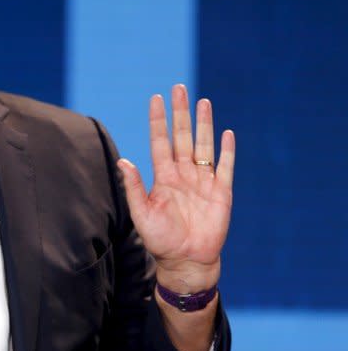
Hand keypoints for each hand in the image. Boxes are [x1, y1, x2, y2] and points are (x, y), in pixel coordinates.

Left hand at [116, 84, 234, 293]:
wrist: (186, 261)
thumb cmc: (160, 240)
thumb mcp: (142, 213)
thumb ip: (133, 188)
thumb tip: (122, 162)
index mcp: (163, 177)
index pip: (160, 142)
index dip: (158, 121)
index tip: (155, 98)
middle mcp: (183, 175)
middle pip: (182, 137)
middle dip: (181, 113)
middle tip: (179, 88)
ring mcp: (203, 182)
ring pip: (203, 145)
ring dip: (204, 124)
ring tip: (203, 102)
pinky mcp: (221, 193)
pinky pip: (225, 167)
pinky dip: (227, 151)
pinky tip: (227, 133)